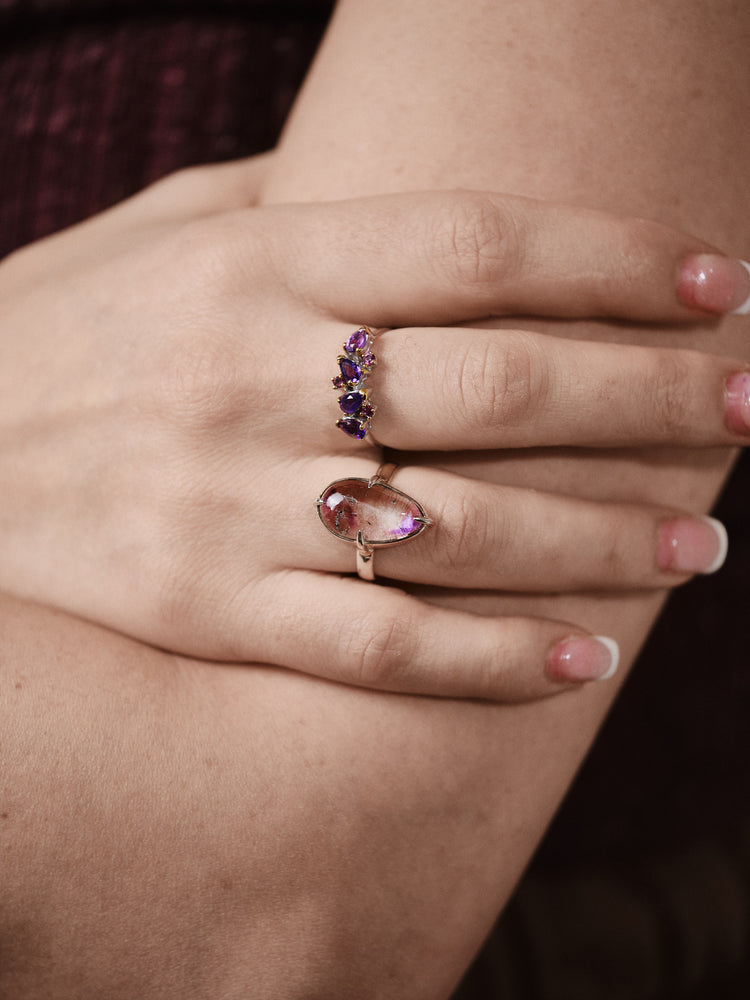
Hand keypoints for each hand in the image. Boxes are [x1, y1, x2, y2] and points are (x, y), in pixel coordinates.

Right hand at [1, 168, 747, 698]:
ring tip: (700, 550)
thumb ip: (280, 205)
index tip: (717, 280)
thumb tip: (402, 181)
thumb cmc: (54, 332)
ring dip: (600, 540)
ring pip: (461, 530)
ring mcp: (229, 509)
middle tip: (745, 408)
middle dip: (645, 396)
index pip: (475, 245)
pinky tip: (580, 662)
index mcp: (250, 269)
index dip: (613, 257)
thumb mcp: (154, 235)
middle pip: (500, 383)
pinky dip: (489, 663)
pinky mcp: (207, 615)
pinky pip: (375, 650)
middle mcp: (251, 382)